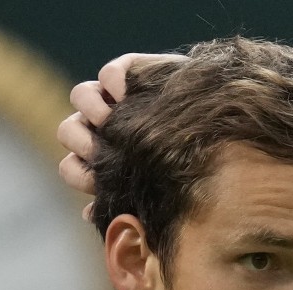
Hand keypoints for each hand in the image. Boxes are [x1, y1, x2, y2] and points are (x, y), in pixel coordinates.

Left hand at [57, 52, 185, 217]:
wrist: (222, 124)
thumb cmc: (186, 163)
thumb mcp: (158, 188)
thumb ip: (127, 203)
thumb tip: (90, 214)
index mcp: (101, 156)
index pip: (72, 167)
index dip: (79, 174)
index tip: (96, 183)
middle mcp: (101, 126)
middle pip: (69, 130)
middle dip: (80, 142)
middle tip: (100, 151)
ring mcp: (113, 96)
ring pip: (81, 96)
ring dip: (90, 110)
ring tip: (108, 120)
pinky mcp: (132, 72)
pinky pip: (110, 73)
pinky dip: (112, 81)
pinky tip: (125, 95)